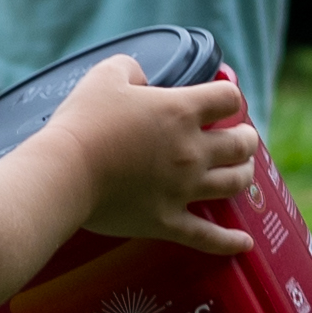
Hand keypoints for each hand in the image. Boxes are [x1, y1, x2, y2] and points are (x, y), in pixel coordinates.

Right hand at [50, 56, 260, 255]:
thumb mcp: (105, 77)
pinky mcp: (168, 221)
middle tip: (242, 139)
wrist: (65, 172)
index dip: (230, 97)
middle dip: (246, 139)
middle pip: (241, 145)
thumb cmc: (84, 122)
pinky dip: (229, 241)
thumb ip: (130, 69)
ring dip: (244, 175)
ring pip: (234, 184)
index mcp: (181, 111)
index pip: (228, 99)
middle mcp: (191, 151)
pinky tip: (244, 243)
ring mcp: (183, 189)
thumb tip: (141, 78)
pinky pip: (208, 237)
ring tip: (243, 172)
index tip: (224, 102)